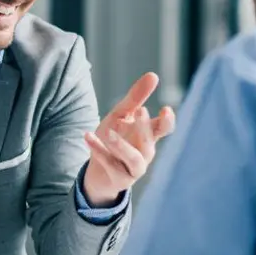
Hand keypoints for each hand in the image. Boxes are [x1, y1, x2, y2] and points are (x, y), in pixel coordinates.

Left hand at [83, 72, 175, 205]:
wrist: (97, 170)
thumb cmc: (114, 138)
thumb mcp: (121, 115)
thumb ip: (136, 97)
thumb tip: (154, 75)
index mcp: (148, 135)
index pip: (164, 128)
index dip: (167, 120)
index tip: (166, 109)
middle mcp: (145, 152)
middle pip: (150, 141)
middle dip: (145, 126)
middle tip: (140, 110)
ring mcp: (134, 168)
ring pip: (134, 158)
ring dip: (122, 145)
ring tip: (109, 133)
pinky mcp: (120, 179)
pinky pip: (110, 164)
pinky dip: (99, 150)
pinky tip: (88, 136)